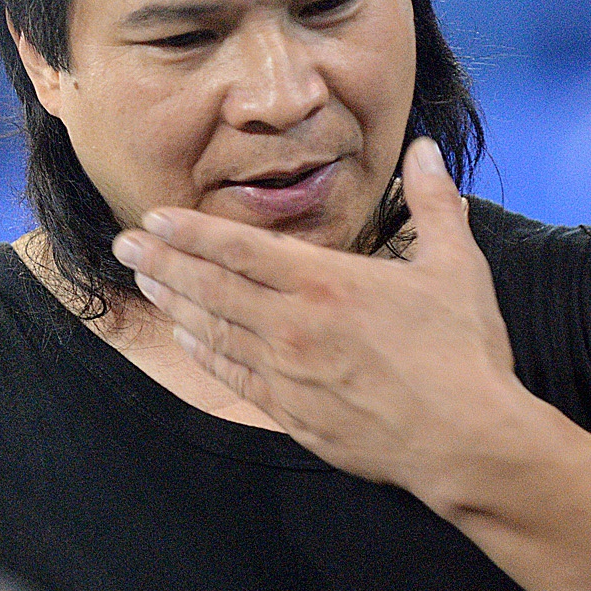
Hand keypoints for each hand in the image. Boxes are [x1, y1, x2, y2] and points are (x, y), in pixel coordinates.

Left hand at [111, 139, 528, 503]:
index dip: (189, 232)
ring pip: (213, 331)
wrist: (466, 441)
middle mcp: (293, 326)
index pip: (238, 248)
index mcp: (326, 284)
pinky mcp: (292, 414)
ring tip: (143, 282)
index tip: (153, 219)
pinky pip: (234, 377)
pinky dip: (203, 354)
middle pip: (210, 287)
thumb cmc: (464, 353)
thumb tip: (423, 148)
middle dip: (161, 262)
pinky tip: (184, 339)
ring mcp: (287, 373)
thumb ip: (434, 202)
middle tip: (123, 245)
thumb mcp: (456, 267)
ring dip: (173, 304)